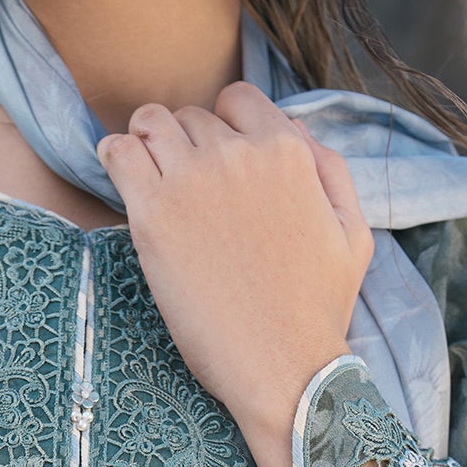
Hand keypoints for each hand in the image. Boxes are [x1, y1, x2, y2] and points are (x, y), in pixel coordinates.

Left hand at [96, 84, 374, 466]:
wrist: (282, 366)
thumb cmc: (318, 310)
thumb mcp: (353, 232)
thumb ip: (329, 170)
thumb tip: (294, 131)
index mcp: (287, 152)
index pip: (237, 100)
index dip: (223, 126)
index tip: (215, 162)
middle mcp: (238, 154)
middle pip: (191, 117)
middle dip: (185, 145)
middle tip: (184, 190)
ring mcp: (192, 181)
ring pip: (150, 122)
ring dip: (145, 142)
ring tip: (148, 178)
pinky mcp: (153, 215)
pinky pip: (117, 152)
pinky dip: (113, 157)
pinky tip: (122, 180)